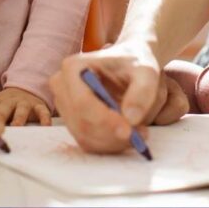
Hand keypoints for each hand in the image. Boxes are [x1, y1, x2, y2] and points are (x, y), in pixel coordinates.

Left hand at [0, 87, 51, 125]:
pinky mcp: (38, 106)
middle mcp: (9, 101)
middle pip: (3, 108)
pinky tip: (44, 125)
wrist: (25, 89)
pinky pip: (42, 111)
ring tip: (17, 126)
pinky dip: (44, 118)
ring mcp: (24, 103)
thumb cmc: (3, 105)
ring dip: (19, 118)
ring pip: (21, 109)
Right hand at [49, 43, 187, 153]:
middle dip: (111, 135)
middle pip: (81, 123)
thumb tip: (131, 118)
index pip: (82, 102)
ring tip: (139, 133)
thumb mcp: (146, 71)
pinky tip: (128, 136)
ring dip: (112, 142)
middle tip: (140, 135)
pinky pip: (88, 142)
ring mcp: (65, 105)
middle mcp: (62, 86)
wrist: (131, 65)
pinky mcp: (72, 121)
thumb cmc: (136, 63)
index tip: (129, 130)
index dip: (104, 120)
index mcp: (73, 67)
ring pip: (84, 137)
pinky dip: (109, 144)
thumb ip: (142, 91)